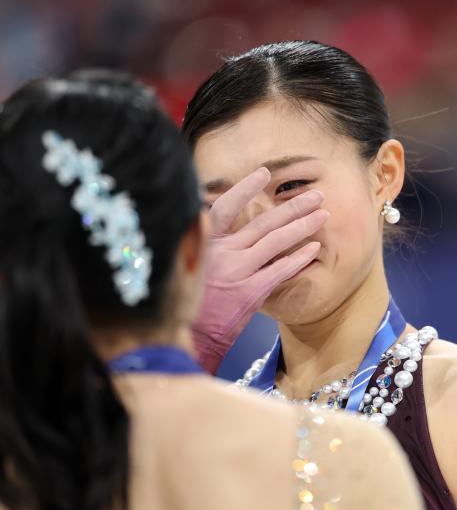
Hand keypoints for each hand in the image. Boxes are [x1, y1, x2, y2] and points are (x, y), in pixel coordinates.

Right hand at [192, 167, 327, 372]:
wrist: (187, 336)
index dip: (245, 188)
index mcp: (204, 242)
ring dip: (302, 225)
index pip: (225, 206)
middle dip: (292, 206)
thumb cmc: (188, 300)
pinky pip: (280, 270)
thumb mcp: (188, 263)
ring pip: (275, 241)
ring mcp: (237, 272)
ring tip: (323, 215)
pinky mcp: (250, 293)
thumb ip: (205, 243)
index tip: (264, 173)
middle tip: (315, 196)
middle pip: (262, 222)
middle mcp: (221, 253)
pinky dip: (299, 258)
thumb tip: (212, 218)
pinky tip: (315, 248)